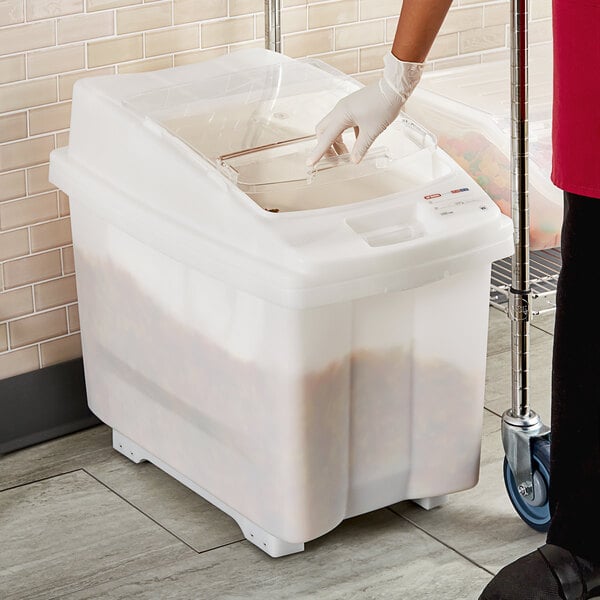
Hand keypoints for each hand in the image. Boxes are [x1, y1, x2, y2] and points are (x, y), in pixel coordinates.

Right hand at [307, 52, 423, 165]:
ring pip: (333, 128)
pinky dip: (346, 135)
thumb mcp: (372, 131)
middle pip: (324, 131)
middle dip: (326, 146)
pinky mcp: (353, 107)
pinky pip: (343, 123)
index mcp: (342, 115)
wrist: (394, 87)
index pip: (326, 138)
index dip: (318, 152)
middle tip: (334, 159)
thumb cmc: (384, 105)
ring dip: (337, 142)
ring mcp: (346, 107)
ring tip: (346, 154)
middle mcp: (340, 110)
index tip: (310, 163)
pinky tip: (357, 143)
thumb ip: (361, 148)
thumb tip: (354, 160)